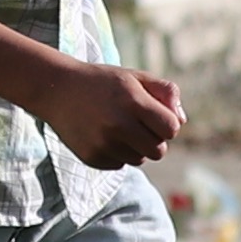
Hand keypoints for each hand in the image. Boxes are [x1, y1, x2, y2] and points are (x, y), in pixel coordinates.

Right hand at [45, 64, 184, 173]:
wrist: (57, 90)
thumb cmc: (103, 82)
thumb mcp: (135, 77)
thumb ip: (166, 92)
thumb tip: (182, 121)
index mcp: (132, 101)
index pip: (171, 128)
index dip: (167, 123)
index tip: (154, 115)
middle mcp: (118, 124)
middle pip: (159, 151)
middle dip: (154, 139)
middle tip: (138, 124)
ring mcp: (103, 143)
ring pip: (140, 159)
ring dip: (135, 147)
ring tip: (118, 127)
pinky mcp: (92, 157)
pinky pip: (120, 164)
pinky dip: (117, 153)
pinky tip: (102, 135)